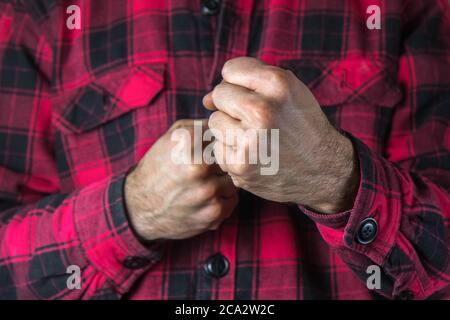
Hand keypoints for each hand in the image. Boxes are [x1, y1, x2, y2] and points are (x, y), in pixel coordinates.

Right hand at [124, 119, 238, 240]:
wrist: (140, 206)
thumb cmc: (158, 167)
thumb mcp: (172, 138)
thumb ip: (201, 126)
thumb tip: (227, 123)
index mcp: (189, 144)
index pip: (223, 135)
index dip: (218, 143)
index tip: (208, 150)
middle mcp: (199, 168)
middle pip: (231, 158)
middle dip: (221, 163)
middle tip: (206, 169)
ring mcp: (208, 193)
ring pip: (234, 180)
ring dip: (223, 182)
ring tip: (204, 184)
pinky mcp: (213, 214)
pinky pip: (232, 200)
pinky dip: (222, 199)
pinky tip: (205, 199)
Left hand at [203, 57, 358, 213]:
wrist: (324, 169)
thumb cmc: (300, 125)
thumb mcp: (288, 91)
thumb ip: (247, 82)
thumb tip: (205, 99)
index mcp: (278, 84)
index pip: (230, 69)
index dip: (240, 82)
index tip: (255, 95)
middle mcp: (263, 110)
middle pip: (219, 94)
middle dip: (233, 105)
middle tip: (257, 119)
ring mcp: (250, 140)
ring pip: (214, 122)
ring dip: (230, 129)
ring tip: (256, 138)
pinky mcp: (240, 166)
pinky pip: (217, 148)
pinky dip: (231, 152)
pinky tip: (253, 156)